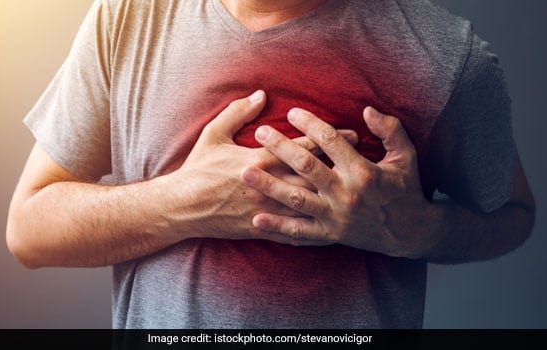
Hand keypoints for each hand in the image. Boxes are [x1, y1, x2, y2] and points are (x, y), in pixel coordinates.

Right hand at [170, 91, 358, 245]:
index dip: (328, 138)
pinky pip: (294, 232)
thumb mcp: (214, 134)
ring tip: (357, 191)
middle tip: (364, 160)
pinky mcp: (262, 228)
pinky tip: (334, 227)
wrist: (182, 207)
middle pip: (313, 174)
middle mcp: (268, 185)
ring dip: (334, 196)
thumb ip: (238, 112)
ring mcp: (267, 210)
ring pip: (308, 204)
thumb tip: (261, 94)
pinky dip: (315, 230)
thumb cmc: (198, 168)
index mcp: (259, 160)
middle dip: (341, 165)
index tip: (351, 133)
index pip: (302, 146)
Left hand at [241, 106, 439, 257]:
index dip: (309, 123)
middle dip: (280, 148)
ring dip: (269, 185)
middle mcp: (346, 193)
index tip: (291, 112)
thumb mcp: (406, 156)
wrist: (411, 233)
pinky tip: (256, 219)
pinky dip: (278, 227)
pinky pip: (300, 231)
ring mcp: (336, 216)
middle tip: (260, 133)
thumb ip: (389, 129)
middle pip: (306, 166)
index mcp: (363, 170)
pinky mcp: (331, 234)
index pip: (330, 141)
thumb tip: (366, 109)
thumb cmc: (406, 189)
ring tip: (246, 172)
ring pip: (296, 198)